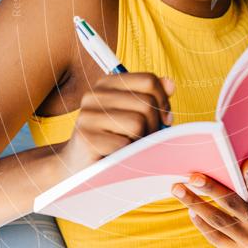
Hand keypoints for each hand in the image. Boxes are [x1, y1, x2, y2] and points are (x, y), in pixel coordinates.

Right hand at [59, 72, 174, 173]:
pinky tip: (119, 156)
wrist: (77, 166)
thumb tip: (171, 84)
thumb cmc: (111, 139)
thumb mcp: (131, 114)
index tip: (164, 119)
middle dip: (155, 125)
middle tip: (147, 139)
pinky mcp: (86, 138)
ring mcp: (88, 116)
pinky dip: (128, 154)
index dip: (163, 101)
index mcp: (106, 84)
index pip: (148, 81)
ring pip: (138, 123)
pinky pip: (125, 144)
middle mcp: (94, 95)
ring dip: (142, 140)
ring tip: (131, 146)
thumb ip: (152, 98)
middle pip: (146, 103)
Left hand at [171, 159, 247, 247]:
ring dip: (196, 204)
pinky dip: (201, 223)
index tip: (246, 164)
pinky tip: (190, 210)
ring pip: (218, 220)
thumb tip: (237, 165)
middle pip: (233, 204)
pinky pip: (215, 237)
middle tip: (193, 177)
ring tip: (179, 190)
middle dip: (212, 189)